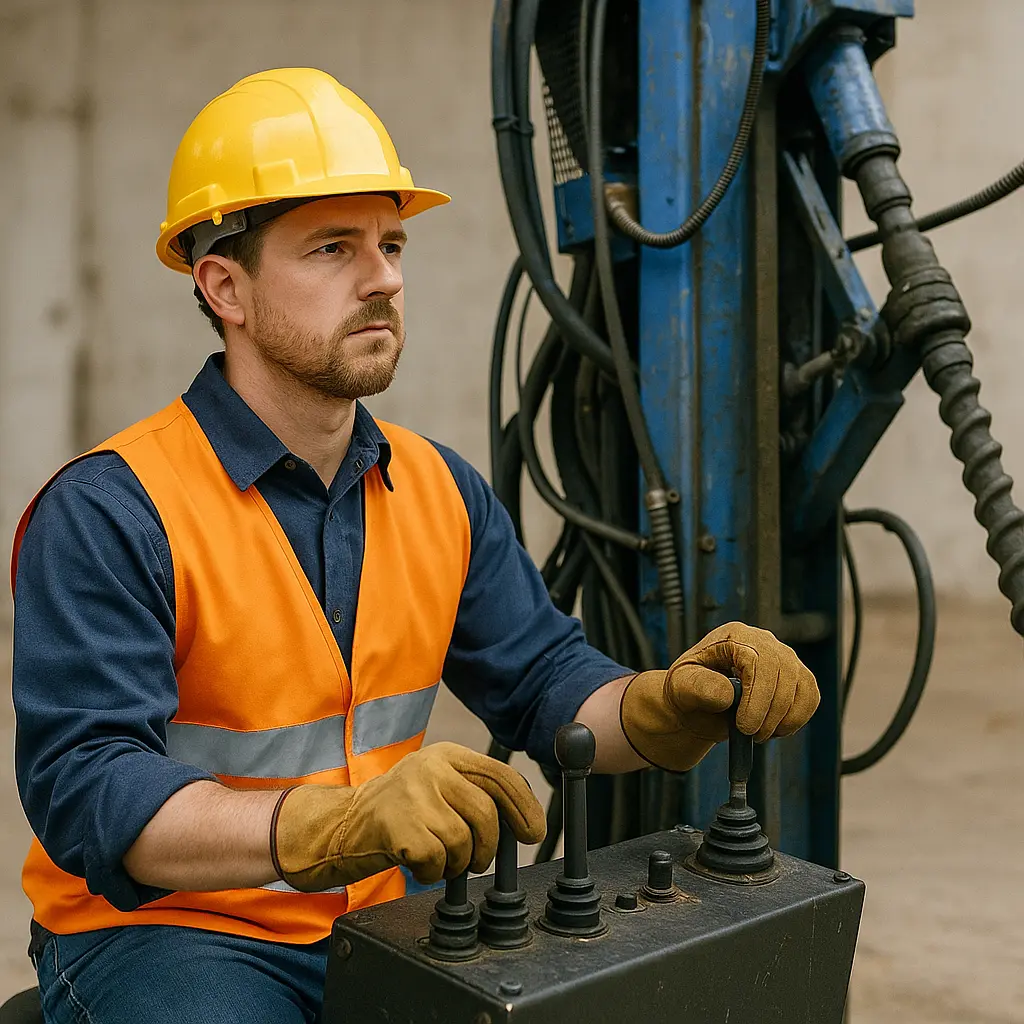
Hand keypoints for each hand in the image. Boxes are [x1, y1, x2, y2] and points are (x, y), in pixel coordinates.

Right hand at [271, 742, 545, 890]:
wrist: (339, 824)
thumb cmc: (397, 812)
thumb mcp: (436, 786)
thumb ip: (473, 791)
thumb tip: (525, 819)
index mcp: (446, 755)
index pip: (500, 776)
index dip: (524, 807)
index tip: (533, 833)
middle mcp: (431, 768)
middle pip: (486, 812)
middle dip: (490, 846)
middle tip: (479, 861)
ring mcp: (413, 795)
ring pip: (463, 840)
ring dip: (457, 862)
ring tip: (439, 859)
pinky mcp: (398, 826)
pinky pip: (437, 861)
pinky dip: (432, 872)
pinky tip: (416, 863)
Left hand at [619, 622, 819, 771]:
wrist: (697, 704)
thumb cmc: (687, 690)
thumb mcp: (681, 687)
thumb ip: (699, 687)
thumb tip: (728, 694)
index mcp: (734, 636)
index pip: (759, 660)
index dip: (757, 697)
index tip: (745, 726)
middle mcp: (763, 641)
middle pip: (784, 672)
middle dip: (771, 712)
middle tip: (752, 735)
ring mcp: (783, 658)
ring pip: (802, 685)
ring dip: (785, 718)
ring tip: (760, 734)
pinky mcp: (796, 677)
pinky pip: (811, 696)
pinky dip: (798, 718)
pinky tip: (776, 729)